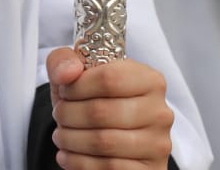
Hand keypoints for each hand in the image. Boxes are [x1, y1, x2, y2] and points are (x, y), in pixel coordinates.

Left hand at [46, 48, 173, 168]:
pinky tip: (68, 156)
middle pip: (102, 112)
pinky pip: (109, 168)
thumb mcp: (80, 74)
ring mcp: (157, 144)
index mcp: (150, 80)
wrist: (113, 139)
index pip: (109, 78)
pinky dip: (80, 163)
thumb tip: (67, 73)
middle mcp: (160, 111)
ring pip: (104, 142)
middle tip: (59, 116)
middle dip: (69, 115)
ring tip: (60, 136)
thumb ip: (65, 61)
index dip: (78, 86)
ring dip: (71, 140)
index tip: (64, 92)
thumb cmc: (98, 101)